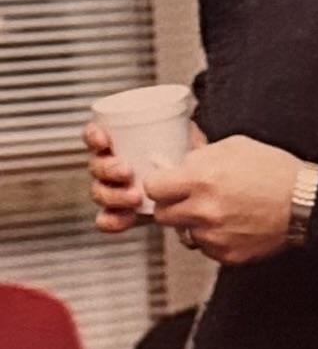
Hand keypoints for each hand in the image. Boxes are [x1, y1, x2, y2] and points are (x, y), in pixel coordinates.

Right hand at [85, 118, 206, 232]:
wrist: (193, 185)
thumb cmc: (183, 153)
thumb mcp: (186, 137)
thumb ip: (185, 130)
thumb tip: (189, 127)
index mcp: (117, 143)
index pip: (94, 136)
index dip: (93, 137)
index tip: (104, 141)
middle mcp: (110, 165)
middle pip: (96, 166)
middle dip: (108, 170)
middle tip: (128, 172)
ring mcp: (112, 188)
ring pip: (99, 192)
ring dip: (114, 195)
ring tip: (135, 197)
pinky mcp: (119, 211)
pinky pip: (106, 218)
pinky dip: (112, 220)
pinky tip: (128, 218)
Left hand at [146, 135, 300, 264]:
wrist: (307, 202)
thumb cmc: (277, 171)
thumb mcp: (238, 146)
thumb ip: (203, 152)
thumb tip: (182, 155)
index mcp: (202, 178)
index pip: (153, 188)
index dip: (160, 184)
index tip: (168, 184)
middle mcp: (203, 209)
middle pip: (162, 215)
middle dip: (174, 205)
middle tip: (192, 198)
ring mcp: (214, 235)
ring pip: (184, 233)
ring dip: (194, 223)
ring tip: (221, 210)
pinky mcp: (227, 254)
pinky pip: (206, 248)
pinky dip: (214, 238)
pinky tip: (234, 224)